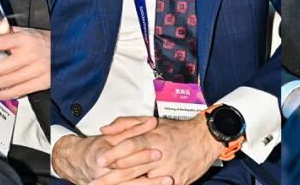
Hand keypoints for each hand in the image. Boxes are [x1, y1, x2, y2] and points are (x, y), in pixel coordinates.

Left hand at [0, 27, 50, 99]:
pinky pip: (18, 91)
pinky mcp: (41, 82)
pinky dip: (4, 94)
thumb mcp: (30, 31)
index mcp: (26, 39)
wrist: (71, 51)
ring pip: (7, 81)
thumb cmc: (49, 40)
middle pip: (0, 67)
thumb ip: (12, 33)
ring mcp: (36, 70)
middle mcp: (30, 55)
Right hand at [52, 116, 169, 184]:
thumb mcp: (112, 135)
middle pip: (128, 177)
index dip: (141, 155)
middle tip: (168, 175)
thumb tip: (152, 122)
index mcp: (100, 158)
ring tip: (168, 182)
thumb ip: (133, 128)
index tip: (158, 152)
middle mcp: (101, 176)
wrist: (76, 163)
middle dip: (149, 177)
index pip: (123, 157)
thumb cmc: (96, 148)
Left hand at [98, 115, 222, 184]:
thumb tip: (105, 129)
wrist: (205, 138)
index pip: (131, 145)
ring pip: (144, 182)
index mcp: (153, 138)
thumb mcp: (151, 121)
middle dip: (111, 178)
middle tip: (95, 183)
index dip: (115, 153)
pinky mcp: (177, 182)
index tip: (100, 161)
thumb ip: (126, 124)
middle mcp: (160, 155)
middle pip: (132, 168)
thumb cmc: (176, 130)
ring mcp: (169, 171)